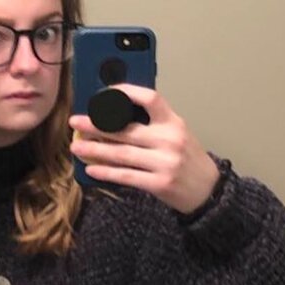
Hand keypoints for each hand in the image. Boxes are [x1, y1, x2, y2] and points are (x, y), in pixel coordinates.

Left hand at [69, 84, 220, 213]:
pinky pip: (126, 176)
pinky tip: (91, 169)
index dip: (126, 93)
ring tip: (76, 146)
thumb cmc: (188, 160)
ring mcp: (165, 163)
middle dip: (96, 125)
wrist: (209, 191)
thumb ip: (154, 125)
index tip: (104, 94)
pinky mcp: (159, 184)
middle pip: (126, 129)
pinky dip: (106, 172)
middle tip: (75, 122)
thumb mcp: (178, 134)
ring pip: (122, 154)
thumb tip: (114, 118)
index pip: (150, 99)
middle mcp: (169, 140)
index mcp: (174, 122)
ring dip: (95, 150)